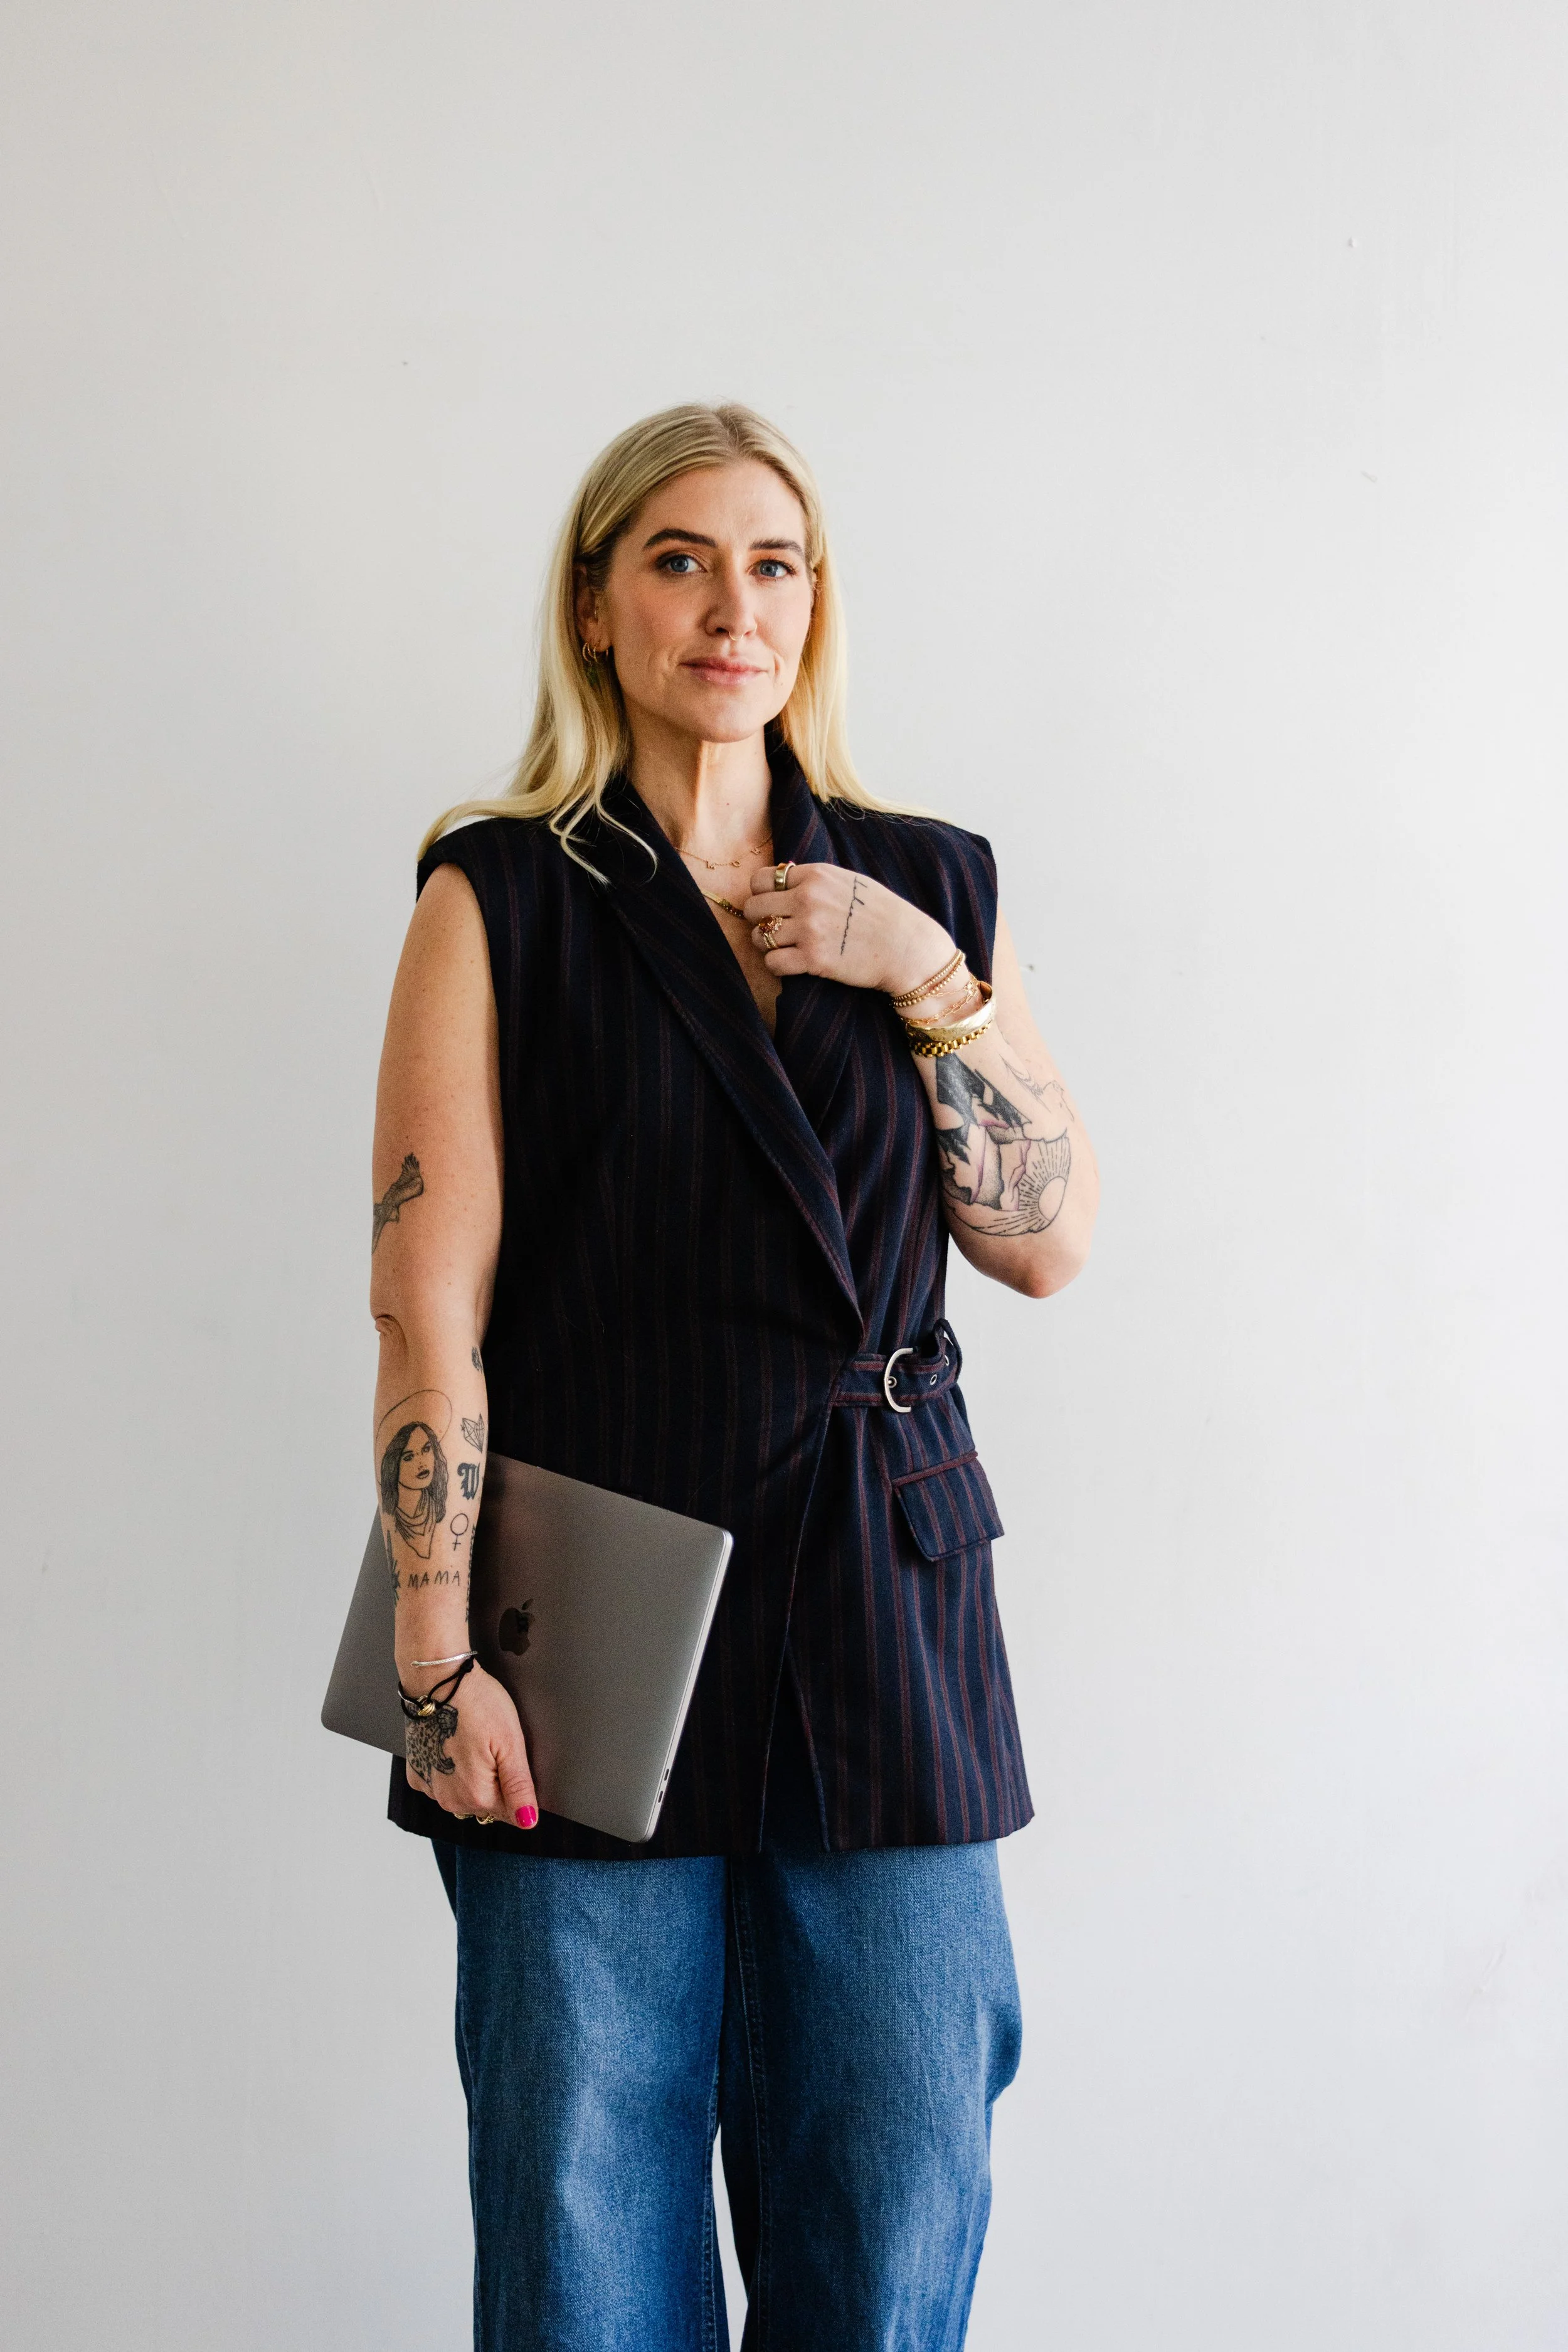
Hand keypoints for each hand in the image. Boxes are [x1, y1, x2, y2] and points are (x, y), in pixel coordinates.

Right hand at [401, 1660, 538, 1828]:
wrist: (436, 1680)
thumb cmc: (477, 1703)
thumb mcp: (510, 1742)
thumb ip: (519, 1787)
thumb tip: (529, 1822)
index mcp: (477, 1796)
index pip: (510, 1811)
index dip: (515, 1785)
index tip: (508, 1758)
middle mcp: (449, 1801)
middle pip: (485, 1804)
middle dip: (494, 1783)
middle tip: (491, 1746)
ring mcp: (429, 1788)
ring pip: (463, 1796)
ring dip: (471, 1778)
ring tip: (472, 1742)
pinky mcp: (416, 1773)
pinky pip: (441, 1783)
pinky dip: (448, 1769)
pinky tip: (453, 1744)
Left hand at [740, 862, 953, 997]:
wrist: (907, 947)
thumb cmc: (882, 914)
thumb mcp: (849, 882)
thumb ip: (815, 880)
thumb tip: (783, 882)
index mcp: (816, 876)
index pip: (761, 880)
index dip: (761, 894)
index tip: (773, 905)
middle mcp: (808, 899)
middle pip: (753, 908)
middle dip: (760, 920)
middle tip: (775, 930)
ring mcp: (809, 930)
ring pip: (758, 937)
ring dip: (767, 945)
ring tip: (785, 948)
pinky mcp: (813, 959)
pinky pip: (772, 963)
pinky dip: (778, 965)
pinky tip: (794, 963)